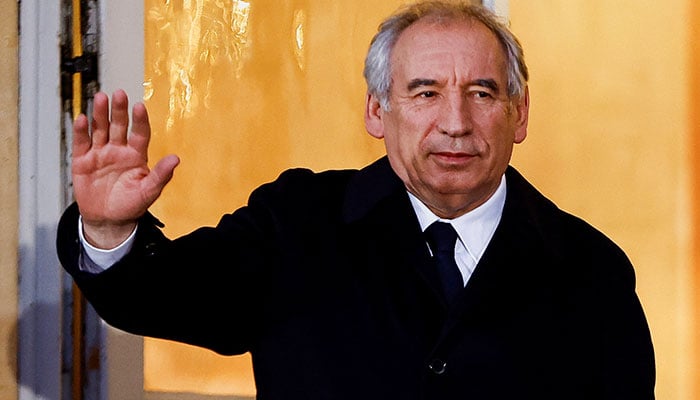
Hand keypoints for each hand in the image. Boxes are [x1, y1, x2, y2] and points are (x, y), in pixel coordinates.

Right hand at [72, 90, 179, 247]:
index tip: (140, 107)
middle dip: (119, 110)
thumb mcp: (149, 192)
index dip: (140, 120)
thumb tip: (176, 159)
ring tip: (101, 98)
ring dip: (100, 114)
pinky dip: (81, 131)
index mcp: (136, 155)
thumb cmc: (131, 204)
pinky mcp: (83, 161)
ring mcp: (100, 153)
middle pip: (119, 126)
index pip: (139, 133)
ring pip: (100, 129)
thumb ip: (161, 175)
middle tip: (119, 94)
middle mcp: (118, 150)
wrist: (109, 220)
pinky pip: (82, 143)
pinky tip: (83, 119)